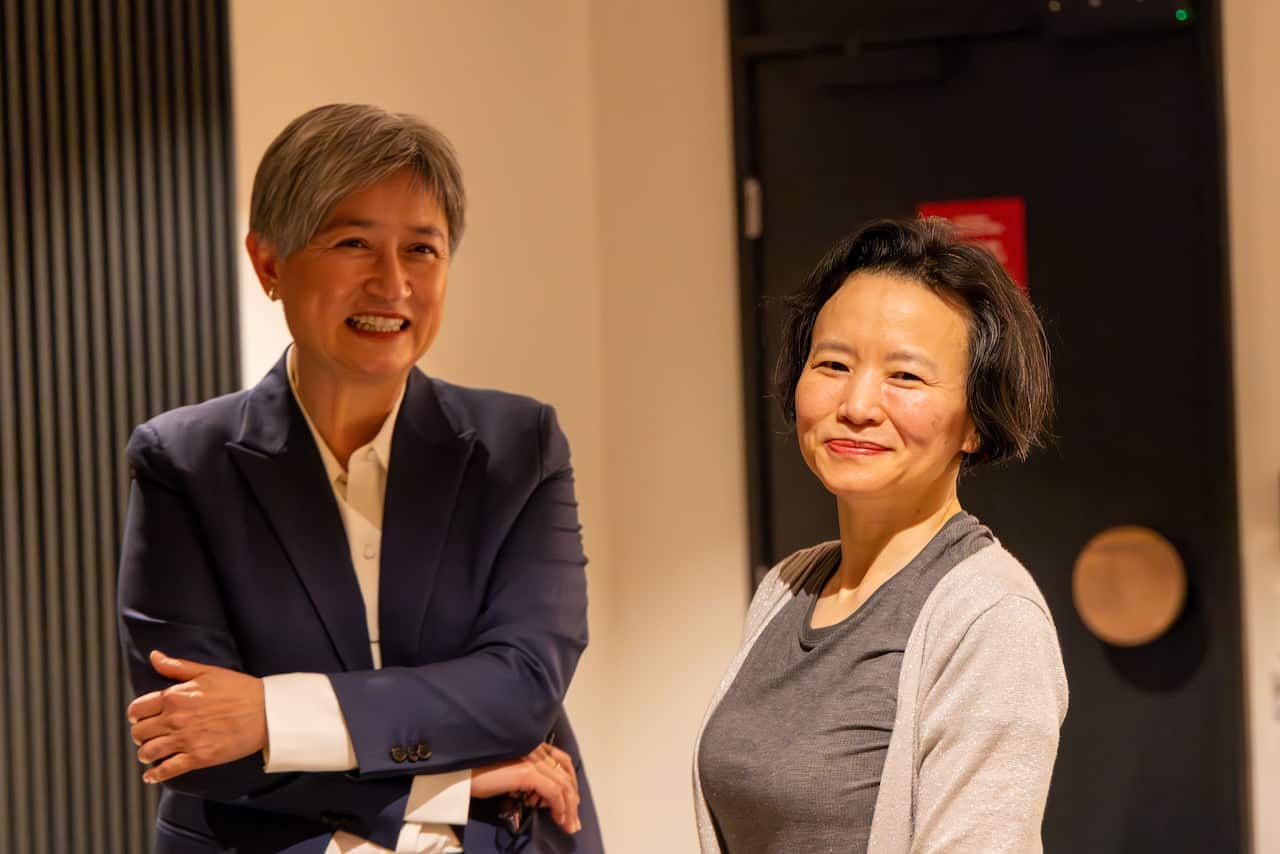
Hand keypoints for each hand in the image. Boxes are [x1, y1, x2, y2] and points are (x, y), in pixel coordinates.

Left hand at [127, 650, 266, 783]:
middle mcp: (175, 719)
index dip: (136, 715)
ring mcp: (186, 739)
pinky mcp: (198, 757)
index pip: (137, 709)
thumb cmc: (239, 689)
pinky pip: (166, 770)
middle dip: (140, 735)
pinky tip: (151, 775)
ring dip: (145, 754)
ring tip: (148, 754)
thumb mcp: (207, 672)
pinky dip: (155, 775)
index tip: (140, 719)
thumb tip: (155, 656)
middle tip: (146, 737)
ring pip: (148, 752)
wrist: (265, 711)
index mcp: (175, 696)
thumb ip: (177, 666)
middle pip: (139, 733)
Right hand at [472, 742, 580, 833]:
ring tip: (568, 825)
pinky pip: (552, 792)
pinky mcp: (526, 772)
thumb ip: (527, 775)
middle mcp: (535, 748)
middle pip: (565, 774)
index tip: (572, 802)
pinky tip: (558, 818)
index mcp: (532, 745)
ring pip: (562, 785)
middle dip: (573, 800)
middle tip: (573, 821)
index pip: (562, 760)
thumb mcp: (509, 773)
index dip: (571, 782)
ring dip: (569, 808)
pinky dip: (559, 806)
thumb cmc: (479, 773)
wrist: (460, 773)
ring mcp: (531, 759)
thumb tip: (542, 797)